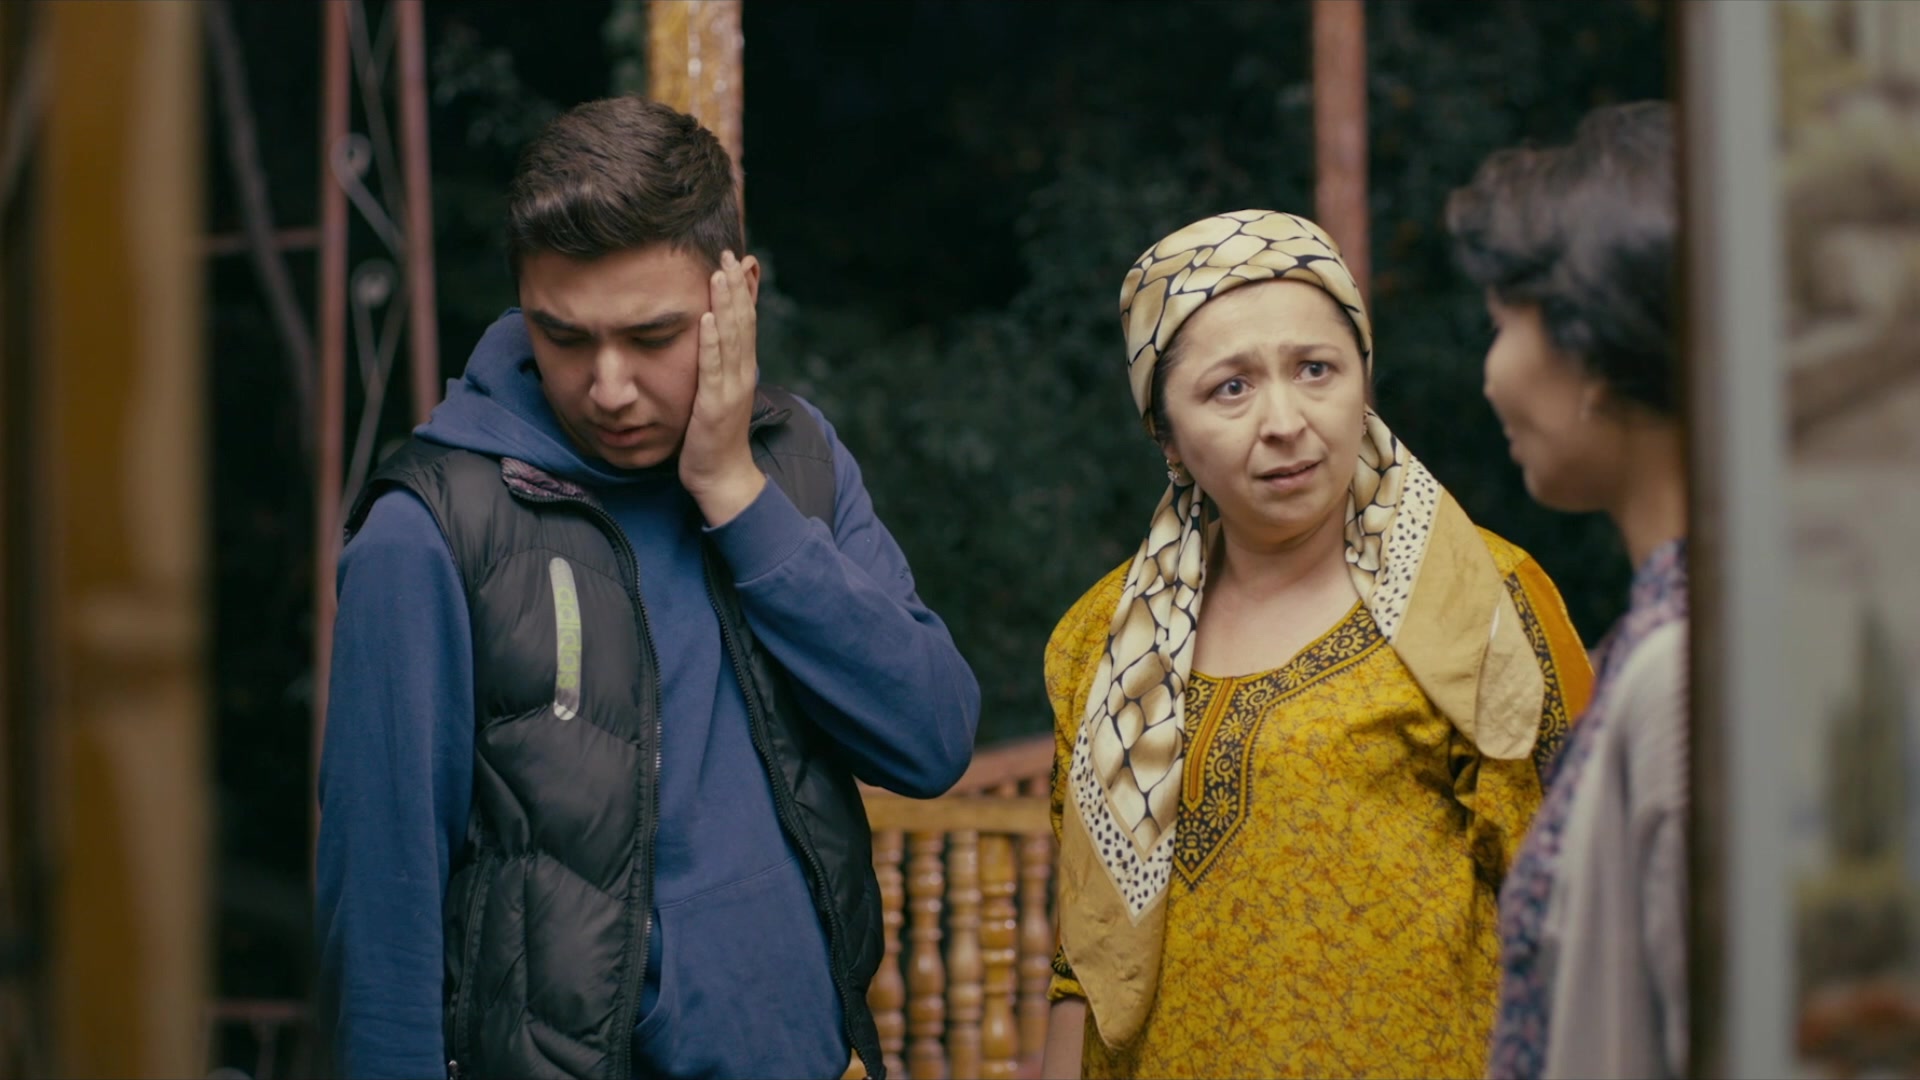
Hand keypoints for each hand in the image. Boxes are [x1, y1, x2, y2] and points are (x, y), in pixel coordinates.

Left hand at [680, 250, 766, 524]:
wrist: (723, 477)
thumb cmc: (715, 437)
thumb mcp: (719, 392)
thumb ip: (718, 364)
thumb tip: (714, 337)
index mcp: (743, 369)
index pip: (746, 321)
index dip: (742, 289)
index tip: (736, 258)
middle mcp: (742, 374)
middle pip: (742, 322)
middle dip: (735, 286)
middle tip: (727, 252)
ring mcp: (731, 389)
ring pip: (732, 338)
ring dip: (727, 304)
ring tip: (720, 273)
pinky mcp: (715, 405)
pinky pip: (713, 367)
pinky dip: (712, 341)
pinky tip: (709, 317)